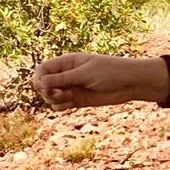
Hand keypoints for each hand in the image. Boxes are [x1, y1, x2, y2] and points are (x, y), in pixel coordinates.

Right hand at [32, 53, 169, 109]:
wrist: (130, 83)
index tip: (45, 86)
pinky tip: (72, 104)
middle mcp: (67, 75)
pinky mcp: (78, 100)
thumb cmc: (111, 72)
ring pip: (50, 96)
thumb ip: (64, 78)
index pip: (42, 69)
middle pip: (43, 84)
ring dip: (54, 99)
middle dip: (47, 91)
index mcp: (67, 62)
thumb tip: (40, 82)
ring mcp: (72, 88)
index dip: (39, 79)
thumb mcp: (86, 73)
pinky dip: (61, 106)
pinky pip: (60, 105)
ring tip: (69, 98)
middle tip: (62, 93)